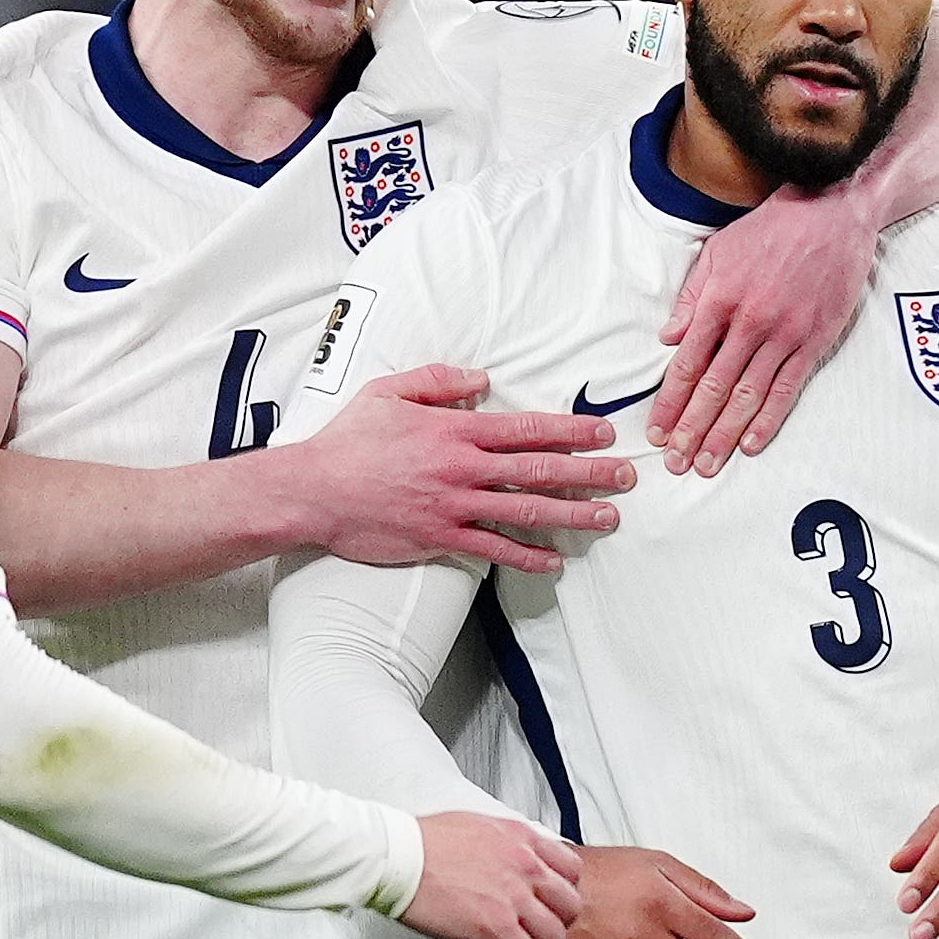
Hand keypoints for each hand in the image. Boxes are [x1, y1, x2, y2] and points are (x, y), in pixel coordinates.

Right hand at [294, 363, 632, 575]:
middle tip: (626, 476)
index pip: (527, 428)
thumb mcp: (388, 392)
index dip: (571, 431)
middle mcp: (462, 467)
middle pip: (540, 469)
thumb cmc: (348, 441)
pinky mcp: (439, 539)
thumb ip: (437, 380)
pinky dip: (527, 556)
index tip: (603, 434)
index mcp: (454, 429)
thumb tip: (479, 378)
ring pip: (526, 510)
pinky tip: (555, 560)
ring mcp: (453, 506)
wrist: (312, 491)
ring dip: (573, 515)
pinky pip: (493, 549)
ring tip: (607, 518)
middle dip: (590, 473)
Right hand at [396, 813, 585, 938]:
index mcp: (522, 839)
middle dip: (555, 923)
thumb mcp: (479, 824)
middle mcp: (525, 867)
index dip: (563, 890)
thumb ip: (505, 839)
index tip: (549, 901)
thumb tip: (509, 851)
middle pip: (571, 905)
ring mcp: (514, 898)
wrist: (399, 856)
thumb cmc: (423, 841)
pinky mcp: (496, 927)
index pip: (572, 868)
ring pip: (555, 937)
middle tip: (535, 931)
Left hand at [651, 192, 875, 475]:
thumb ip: (691, 297)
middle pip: (714, 388)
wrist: (832, 212)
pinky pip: (787, 389)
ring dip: (724, 434)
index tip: (658, 430)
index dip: (670, 402)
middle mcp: (750, 322)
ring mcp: (785, 334)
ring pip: (747, 395)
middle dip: (691, 429)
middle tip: (676, 462)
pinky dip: (768, 420)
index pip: (687, 363)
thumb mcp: (718, 251)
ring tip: (707, 463)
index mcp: (720, 299)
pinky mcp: (815, 341)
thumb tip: (668, 339)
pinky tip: (750, 444)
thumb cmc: (771, 229)